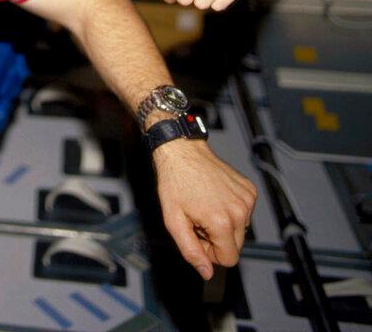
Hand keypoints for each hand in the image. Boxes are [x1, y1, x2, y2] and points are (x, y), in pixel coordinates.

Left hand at [153, 139, 256, 279]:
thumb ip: (190, 251)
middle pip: (236, 246)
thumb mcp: (173, 220)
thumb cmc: (174, 181)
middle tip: (197, 219)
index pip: (229, 259)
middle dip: (217, 239)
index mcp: (223, 222)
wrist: (182, 150)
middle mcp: (240, 211)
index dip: (210, 253)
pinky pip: (245, 212)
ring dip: (224, 224)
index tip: (197, 235)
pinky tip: (214, 196)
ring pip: (241, 230)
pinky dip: (231, 209)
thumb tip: (207, 273)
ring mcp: (247, 199)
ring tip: (204, 205)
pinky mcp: (249, 189)